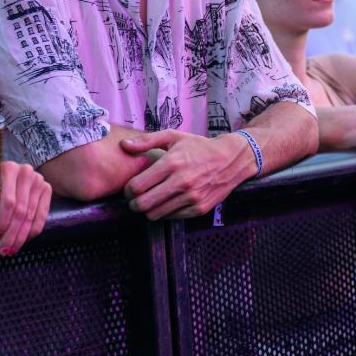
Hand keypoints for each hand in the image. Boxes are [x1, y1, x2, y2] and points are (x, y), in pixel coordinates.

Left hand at [0, 162, 51, 256]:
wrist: (11, 172)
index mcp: (7, 169)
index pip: (8, 201)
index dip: (3, 222)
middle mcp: (25, 172)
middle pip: (20, 210)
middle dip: (12, 234)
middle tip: (4, 250)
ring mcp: (38, 179)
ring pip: (31, 214)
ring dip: (22, 235)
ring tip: (13, 249)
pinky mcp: (47, 187)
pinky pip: (42, 214)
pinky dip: (34, 229)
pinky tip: (26, 239)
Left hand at [121, 130, 246, 219]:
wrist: (232, 159)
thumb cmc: (199, 147)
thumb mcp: (174, 137)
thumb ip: (147, 140)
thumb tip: (124, 145)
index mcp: (172, 163)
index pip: (136, 186)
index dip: (127, 190)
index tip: (130, 188)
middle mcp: (181, 182)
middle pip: (143, 205)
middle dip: (134, 203)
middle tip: (136, 198)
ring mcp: (191, 197)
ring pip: (155, 215)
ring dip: (149, 209)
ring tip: (152, 200)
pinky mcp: (199, 209)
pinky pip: (171, 217)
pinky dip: (166, 212)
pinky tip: (169, 201)